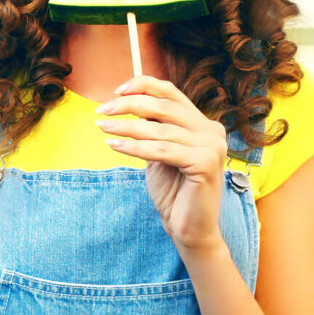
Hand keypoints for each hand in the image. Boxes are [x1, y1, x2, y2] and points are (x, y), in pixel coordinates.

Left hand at [95, 74, 228, 252]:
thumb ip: (152, 129)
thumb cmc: (173, 192)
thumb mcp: (159, 152)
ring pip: (160, 130)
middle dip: (128, 105)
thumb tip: (125, 102)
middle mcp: (212, 131)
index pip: (172, 93)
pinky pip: (161, 151)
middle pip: (164, 107)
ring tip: (102, 128)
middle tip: (101, 111)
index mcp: (204, 124)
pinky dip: (134, 148)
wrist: (188, 229)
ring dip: (126, 128)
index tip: (116, 90)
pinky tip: (114, 146)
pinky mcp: (205, 164)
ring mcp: (212, 147)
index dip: (144, 85)